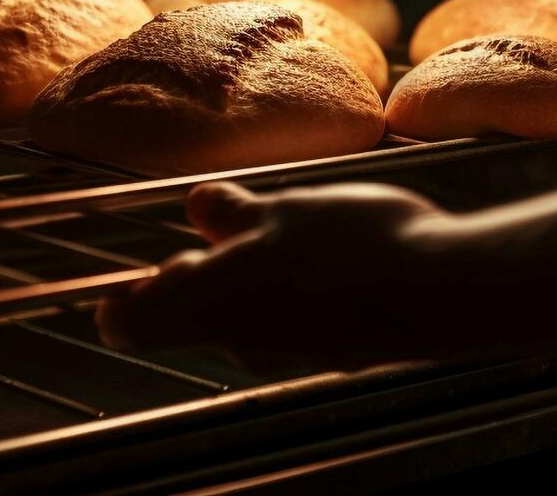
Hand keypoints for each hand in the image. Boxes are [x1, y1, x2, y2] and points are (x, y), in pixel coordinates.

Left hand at [96, 180, 462, 370]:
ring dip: (245, 277)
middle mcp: (239, 335)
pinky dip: (289, 291)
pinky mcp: (329, 346)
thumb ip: (232, 213)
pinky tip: (322, 253)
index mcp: (210, 300)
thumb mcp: (281, 209)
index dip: (119, 305)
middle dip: (192, 275)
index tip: (118, 284)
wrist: (438, 289)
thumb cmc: (351, 246)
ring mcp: (287, 348)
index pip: (132, 324)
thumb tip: (200, 208)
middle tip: (207, 233)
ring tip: (275, 227)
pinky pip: (288, 320)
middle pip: (188, 317)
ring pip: (240, 317)